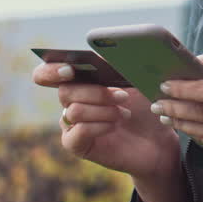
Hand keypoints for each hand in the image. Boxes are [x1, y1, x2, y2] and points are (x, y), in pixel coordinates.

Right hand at [32, 62, 180, 180]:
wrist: (157, 139)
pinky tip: (114, 125)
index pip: (46, 74)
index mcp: (77, 81)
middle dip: (95, 92)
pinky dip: (98, 125)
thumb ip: (114, 65)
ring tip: (125, 113)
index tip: (69, 70)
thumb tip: (102, 55)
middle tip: (123, 96)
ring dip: (103, 110)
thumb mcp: (132, 80)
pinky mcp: (77, 145)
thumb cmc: (142, 106)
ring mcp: (71, 125)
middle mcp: (69, 102)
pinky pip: (78, 132)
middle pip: (65, 91)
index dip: (51, 70)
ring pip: (73, 111)